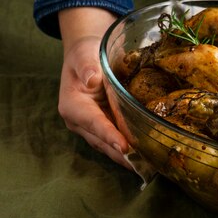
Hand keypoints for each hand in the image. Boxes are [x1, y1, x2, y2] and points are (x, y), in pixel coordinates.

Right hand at [58, 7, 132, 168]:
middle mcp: (79, 120)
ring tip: (146, 165)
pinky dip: (127, 147)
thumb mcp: (85, 54)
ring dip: (125, 156)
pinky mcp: (102, 124)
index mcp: (72, 105)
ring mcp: (90, 125)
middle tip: (142, 165)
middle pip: (102, 140)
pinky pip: (114, 138)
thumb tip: (92, 80)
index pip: (94, 123)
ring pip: (108, 144)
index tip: (124, 146)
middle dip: (121, 153)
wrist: (86, 53)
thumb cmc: (85, 52)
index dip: (110, 135)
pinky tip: (143, 155)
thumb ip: (87, 67)